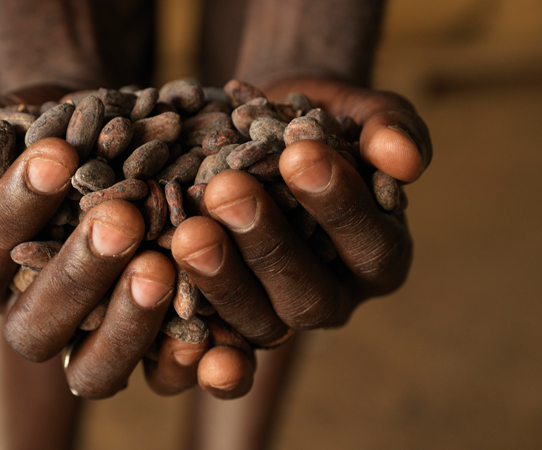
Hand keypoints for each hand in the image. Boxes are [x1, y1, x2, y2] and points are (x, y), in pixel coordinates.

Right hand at [0, 86, 183, 398]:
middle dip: (76, 273)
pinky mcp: (145, 345)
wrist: (117, 144)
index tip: (56, 155)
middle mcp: (32, 318)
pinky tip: (209, 328)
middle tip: (119, 218)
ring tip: (161, 265)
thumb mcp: (5, 118)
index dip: (14, 210)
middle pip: (36, 326)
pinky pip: (156, 372)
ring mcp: (90, 342)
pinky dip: (180, 356)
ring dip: (126, 325)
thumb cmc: (52, 132)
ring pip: (94, 369)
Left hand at [166, 77, 431, 393]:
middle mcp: (333, 298)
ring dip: (220, 278)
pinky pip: (212, 338)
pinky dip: (188, 327)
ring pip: (257, 322)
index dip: (339, 204)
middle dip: (268, 244)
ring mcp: (278, 316)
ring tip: (187, 228)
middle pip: (309, 296)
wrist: (258, 132)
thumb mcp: (359, 112)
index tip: (301, 152)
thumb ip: (390, 128)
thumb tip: (405, 158)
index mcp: (379, 257)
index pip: (370, 243)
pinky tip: (159, 289)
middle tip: (228, 190)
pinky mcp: (229, 320)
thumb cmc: (317, 120)